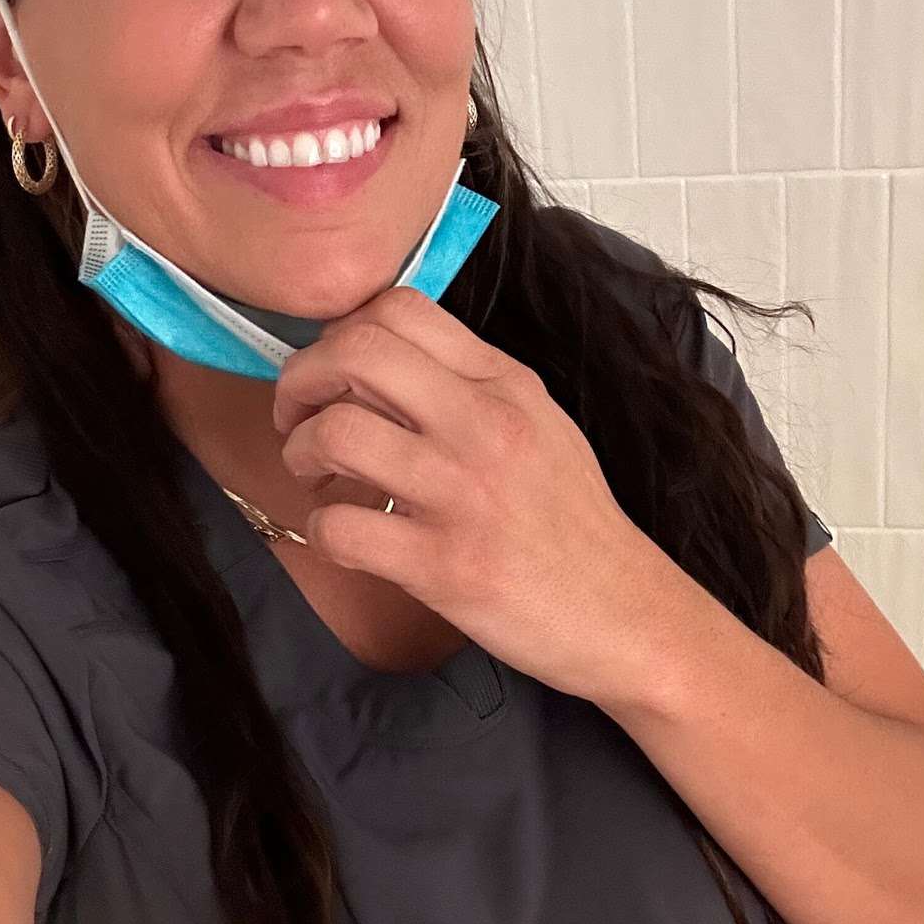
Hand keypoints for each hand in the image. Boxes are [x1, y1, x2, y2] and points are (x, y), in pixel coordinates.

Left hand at [270, 285, 661, 700]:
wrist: (625, 614)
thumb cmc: (571, 524)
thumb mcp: (540, 425)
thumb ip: (470, 387)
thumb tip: (380, 365)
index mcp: (504, 384)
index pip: (398, 309)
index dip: (338, 334)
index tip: (332, 374)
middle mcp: (483, 426)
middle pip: (355, 353)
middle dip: (300, 382)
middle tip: (297, 419)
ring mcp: (462, 495)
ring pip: (336, 433)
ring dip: (300, 453)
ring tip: (315, 476)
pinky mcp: (443, 565)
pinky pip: (340, 527)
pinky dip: (321, 528)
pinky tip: (343, 534)